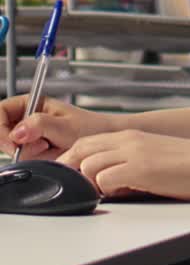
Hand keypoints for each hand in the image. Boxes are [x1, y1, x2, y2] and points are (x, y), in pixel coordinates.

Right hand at [0, 96, 118, 160]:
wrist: (104, 142)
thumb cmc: (91, 128)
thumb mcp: (65, 125)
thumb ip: (40, 125)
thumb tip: (16, 132)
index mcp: (32, 103)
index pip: (0, 112)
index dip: (1, 128)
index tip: (12, 142)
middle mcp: (27, 119)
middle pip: (3, 133)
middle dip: (17, 143)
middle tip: (40, 145)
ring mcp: (29, 137)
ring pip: (13, 149)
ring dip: (30, 153)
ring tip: (51, 147)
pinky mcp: (34, 152)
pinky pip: (23, 160)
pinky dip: (35, 161)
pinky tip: (50, 155)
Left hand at [57, 130, 189, 200]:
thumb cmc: (188, 165)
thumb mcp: (152, 157)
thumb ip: (129, 164)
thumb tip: (108, 183)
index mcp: (131, 136)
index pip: (87, 141)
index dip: (72, 158)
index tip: (69, 174)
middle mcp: (128, 140)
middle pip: (81, 148)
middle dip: (70, 167)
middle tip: (74, 185)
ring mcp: (133, 153)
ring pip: (88, 164)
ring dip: (89, 180)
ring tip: (103, 192)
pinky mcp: (140, 169)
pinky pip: (105, 178)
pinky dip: (104, 189)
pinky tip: (118, 193)